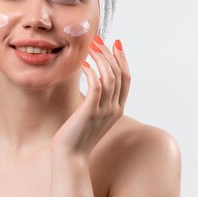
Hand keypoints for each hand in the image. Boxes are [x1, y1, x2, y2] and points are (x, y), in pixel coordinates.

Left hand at [51, 36, 130, 159]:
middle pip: (119, 74)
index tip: (116, 43)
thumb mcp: (90, 114)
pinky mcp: (90, 112)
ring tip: (90, 48)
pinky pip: (96, 87)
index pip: (126, 78)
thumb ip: (94, 100)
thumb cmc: (76, 135)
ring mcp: (104, 111)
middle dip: (110, 54)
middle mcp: (114, 109)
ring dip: (101, 59)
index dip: (122, 59)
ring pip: (110, 78)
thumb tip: (90, 80)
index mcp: (117, 108)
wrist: (70, 156)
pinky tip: (84, 64)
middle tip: (98, 40)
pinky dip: (92, 72)